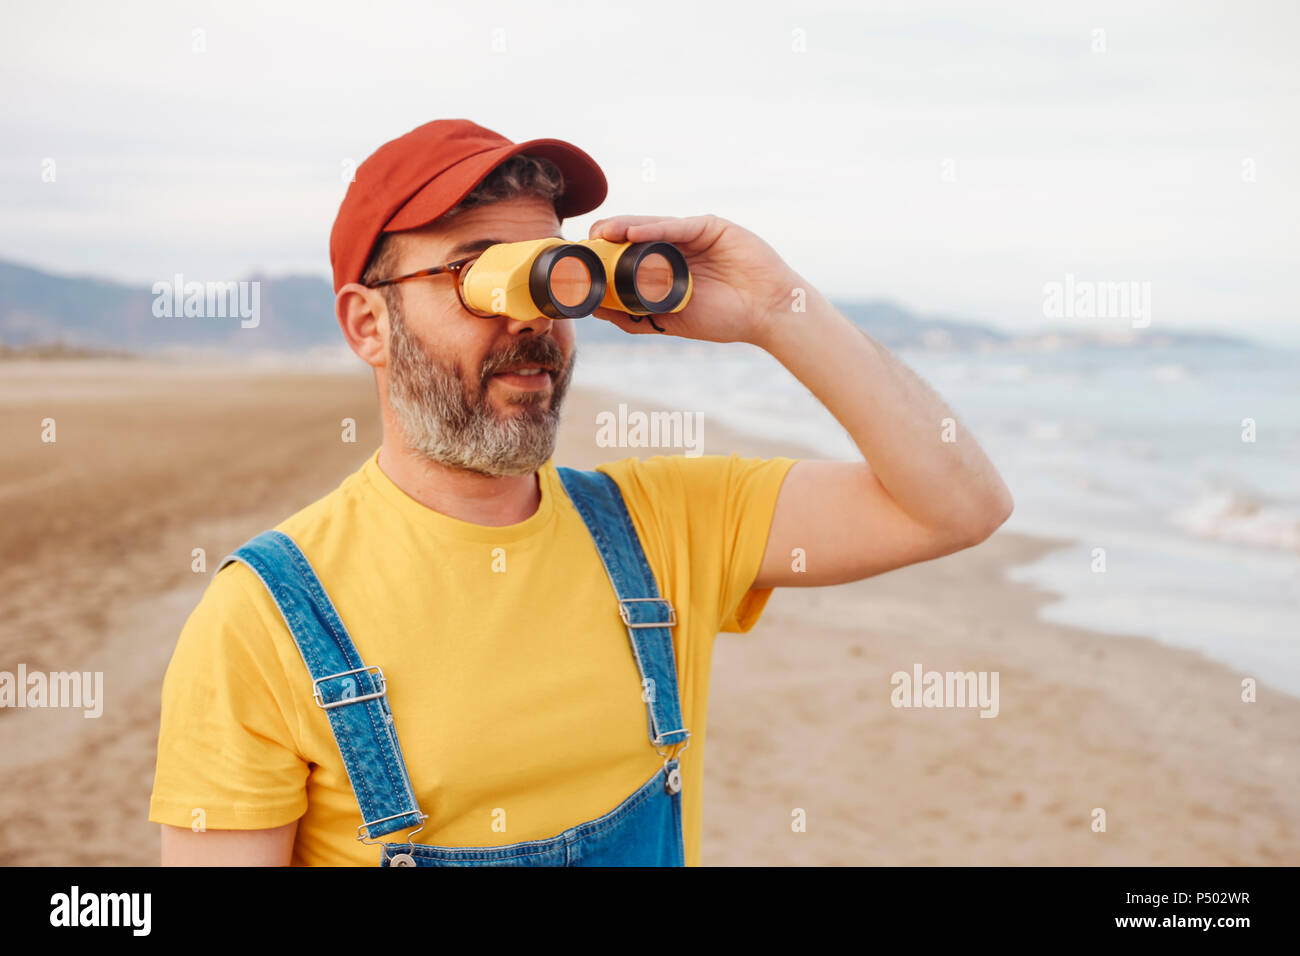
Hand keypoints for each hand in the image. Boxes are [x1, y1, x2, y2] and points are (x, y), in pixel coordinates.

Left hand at [586, 214, 799, 345]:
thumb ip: (634, 315)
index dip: (603, 257)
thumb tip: (594, 310)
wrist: (767, 314)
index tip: (577, 263)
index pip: (627, 257)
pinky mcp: (710, 227)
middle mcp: (676, 248)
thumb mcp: (669, 320)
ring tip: (599, 235)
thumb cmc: (724, 318)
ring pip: (651, 227)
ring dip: (623, 228)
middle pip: (634, 238)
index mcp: (666, 269)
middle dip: (606, 240)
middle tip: (581, 247)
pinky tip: (631, 233)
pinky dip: (653, 228)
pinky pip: (676, 225)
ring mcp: (692, 236)